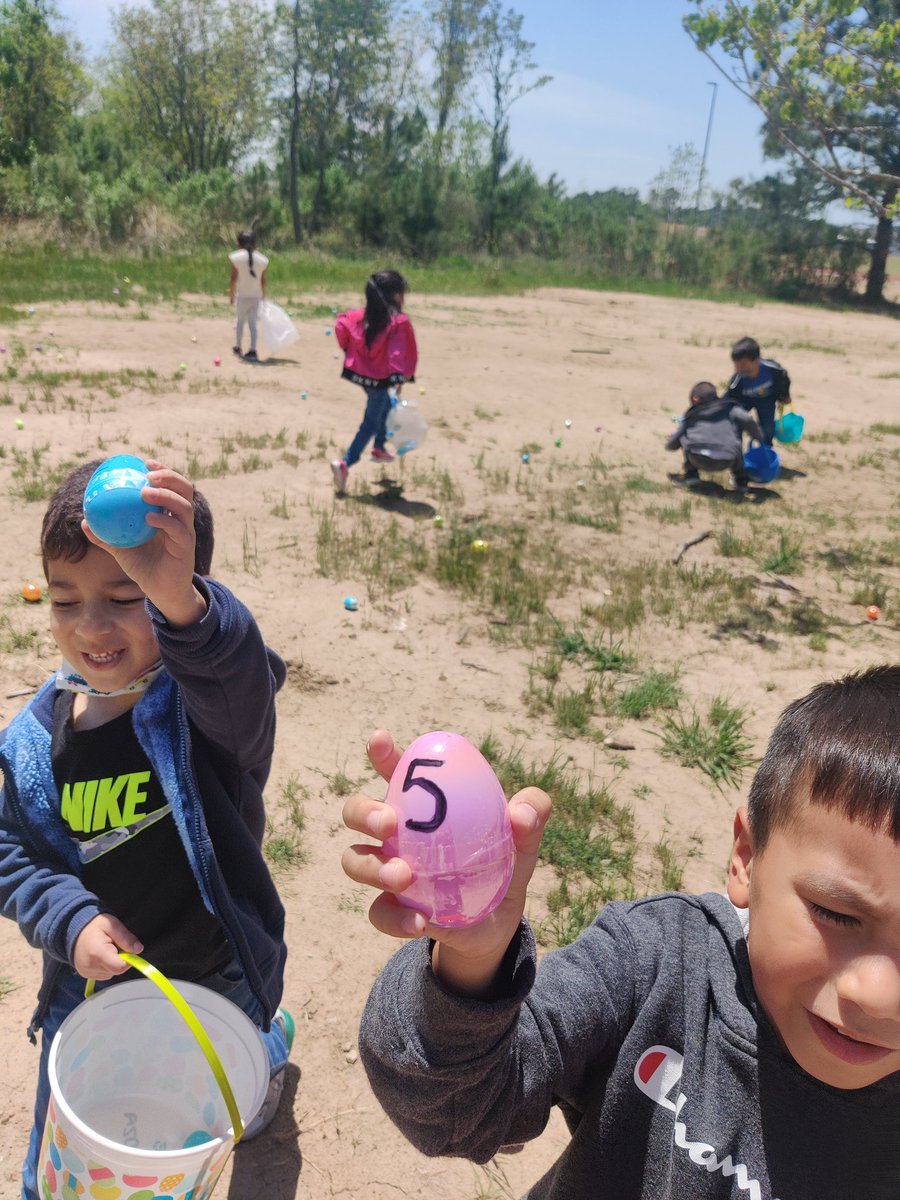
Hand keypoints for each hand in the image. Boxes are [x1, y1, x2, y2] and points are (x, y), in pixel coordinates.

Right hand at [73, 913, 142, 980]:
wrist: (72, 929)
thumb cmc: (93, 925)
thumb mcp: (112, 924)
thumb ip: (126, 937)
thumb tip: (138, 950)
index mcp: (97, 953)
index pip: (120, 967)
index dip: (128, 959)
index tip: (127, 949)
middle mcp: (90, 966)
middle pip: (116, 970)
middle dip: (120, 959)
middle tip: (114, 945)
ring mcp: (86, 972)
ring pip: (111, 973)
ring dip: (113, 962)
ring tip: (106, 948)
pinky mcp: (85, 974)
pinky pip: (103, 974)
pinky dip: (106, 966)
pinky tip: (101, 955)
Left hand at [82, 461, 205, 627]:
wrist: (160, 591)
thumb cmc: (144, 567)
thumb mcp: (121, 549)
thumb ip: (105, 535)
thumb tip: (83, 522)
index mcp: (169, 515)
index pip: (172, 486)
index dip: (163, 471)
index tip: (144, 463)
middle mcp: (181, 520)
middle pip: (185, 490)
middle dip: (170, 477)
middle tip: (149, 473)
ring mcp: (186, 533)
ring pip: (184, 507)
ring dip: (166, 496)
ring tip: (146, 491)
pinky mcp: (186, 548)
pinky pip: (179, 530)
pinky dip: (164, 521)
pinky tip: (148, 517)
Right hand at [342, 730, 551, 995]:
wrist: (498, 922)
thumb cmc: (503, 862)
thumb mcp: (524, 838)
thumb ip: (531, 815)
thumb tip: (521, 813)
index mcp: (423, 804)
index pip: (396, 771)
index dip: (384, 753)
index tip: (380, 739)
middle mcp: (397, 833)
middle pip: (356, 812)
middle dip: (363, 812)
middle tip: (388, 823)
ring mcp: (388, 871)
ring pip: (354, 860)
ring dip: (372, 867)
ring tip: (403, 876)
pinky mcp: (393, 910)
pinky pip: (378, 912)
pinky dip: (395, 917)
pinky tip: (420, 921)